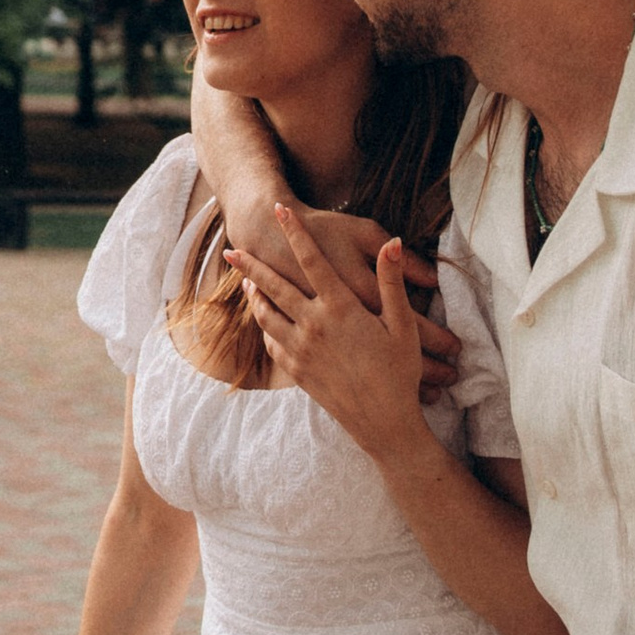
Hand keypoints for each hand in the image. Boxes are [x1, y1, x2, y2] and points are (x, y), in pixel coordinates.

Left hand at [221, 189, 460, 397]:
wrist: (383, 424)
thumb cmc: (398, 373)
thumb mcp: (402, 325)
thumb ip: (391, 281)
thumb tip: (394, 243)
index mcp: (340, 308)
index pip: (311, 260)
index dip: (294, 232)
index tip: (278, 209)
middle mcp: (314, 326)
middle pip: (275, 286)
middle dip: (253, 265)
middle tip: (233, 247)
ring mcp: (301, 350)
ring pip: (267, 315)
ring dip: (254, 295)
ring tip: (245, 281)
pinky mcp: (297, 372)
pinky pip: (272, 343)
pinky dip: (265, 327)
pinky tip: (264, 320)